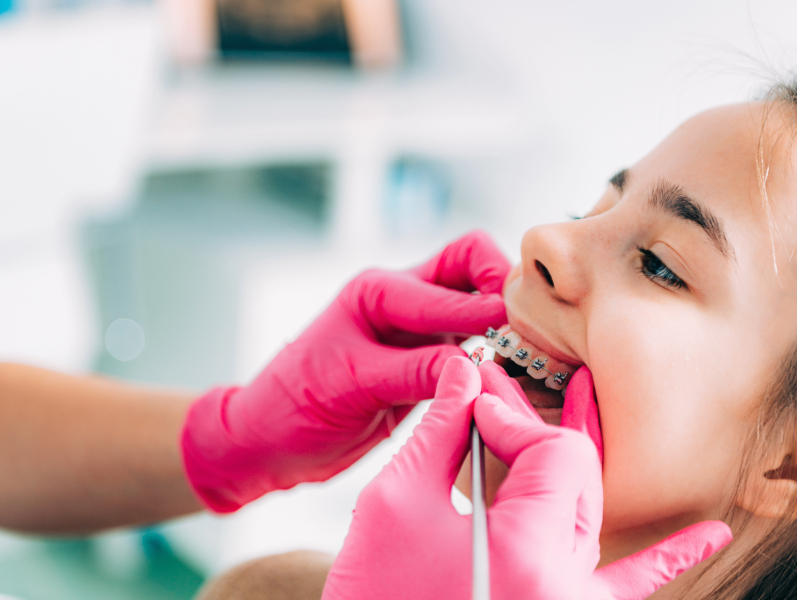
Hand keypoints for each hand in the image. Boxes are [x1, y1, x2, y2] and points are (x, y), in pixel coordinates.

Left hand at [181, 231, 510, 512]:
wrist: (269, 442)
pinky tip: (507, 373)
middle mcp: (401, 300)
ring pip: (477, 302)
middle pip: (471, 263)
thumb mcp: (353, 385)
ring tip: (527, 350)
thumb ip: (415, 371)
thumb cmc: (292, 406)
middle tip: (526, 325)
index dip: (489, 307)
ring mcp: (417, 331)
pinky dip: (495, 352)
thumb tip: (474, 364)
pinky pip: (472, 343)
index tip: (517, 334)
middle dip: (503, 284)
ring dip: (504, 319)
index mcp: (378, 291)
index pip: (451, 283)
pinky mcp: (425, 363)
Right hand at [323, 358, 731, 599]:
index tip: (470, 406)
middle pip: (578, 475)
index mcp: (528, 553)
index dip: (511, 416)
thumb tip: (464, 374)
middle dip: (530, 430)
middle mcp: (565, 586)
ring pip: (594, 511)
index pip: (555, 451)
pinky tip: (709, 536)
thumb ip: (437, 431)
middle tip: (491, 395)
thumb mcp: (394, 506)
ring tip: (581, 395)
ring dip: (579, 456)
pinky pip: (627, 585)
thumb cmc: (371, 594)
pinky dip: (667, 558)